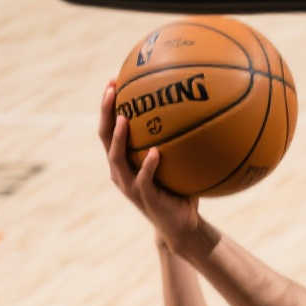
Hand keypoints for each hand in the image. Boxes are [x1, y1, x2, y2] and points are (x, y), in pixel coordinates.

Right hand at [99, 82, 207, 255]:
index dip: (108, 105)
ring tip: (123, 118)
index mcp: (125, 159)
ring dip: (119, 137)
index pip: (110, 127)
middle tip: (111, 89)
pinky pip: (144, 179)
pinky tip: (156, 152)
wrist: (182, 225)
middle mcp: (121, 170)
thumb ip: (181, 139)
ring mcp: (130, 184)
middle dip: (105, 112)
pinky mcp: (144, 197)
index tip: (113, 80)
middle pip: (104, 136)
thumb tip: (201, 108)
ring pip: (117, 157)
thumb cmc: (181, 190)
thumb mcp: (179, 162)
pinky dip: (149, 165)